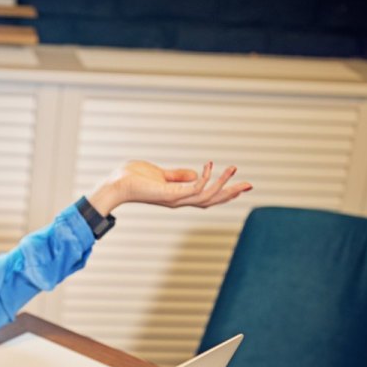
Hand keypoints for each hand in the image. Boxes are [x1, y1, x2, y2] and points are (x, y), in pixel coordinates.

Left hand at [88, 160, 252, 214]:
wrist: (115, 184)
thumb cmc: (133, 179)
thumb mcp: (160, 174)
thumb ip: (177, 175)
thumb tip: (195, 173)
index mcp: (179, 196)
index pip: (207, 197)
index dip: (225, 192)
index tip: (242, 185)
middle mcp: (180, 201)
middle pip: (213, 201)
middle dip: (232, 193)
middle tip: (250, 184)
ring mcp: (175, 199)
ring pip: (207, 195)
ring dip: (223, 183)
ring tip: (233, 168)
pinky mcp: (169, 194)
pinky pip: (193, 188)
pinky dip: (204, 178)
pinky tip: (210, 166)